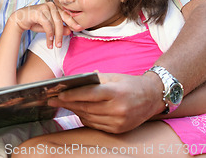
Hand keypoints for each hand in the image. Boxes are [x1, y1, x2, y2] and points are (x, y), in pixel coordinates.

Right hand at [11, 2, 81, 48]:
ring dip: (54, 37)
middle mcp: (50, 5)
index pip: (66, 15)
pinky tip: (49, 41)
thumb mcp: (48, 27)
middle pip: (60, 21)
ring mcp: (44, 7)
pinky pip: (47, 25)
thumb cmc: (34, 21)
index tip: (79, 28)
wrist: (19, 19)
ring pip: (54, 24)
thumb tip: (70, 31)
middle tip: (60, 45)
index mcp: (54, 7)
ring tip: (53, 45)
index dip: (73, 22)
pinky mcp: (38, 12)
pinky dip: (49, 34)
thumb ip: (59, 28)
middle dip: (60, 35)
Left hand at [48, 73, 164, 132]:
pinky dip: (85, 118)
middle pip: (86, 107)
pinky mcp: (118, 129)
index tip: (58, 94)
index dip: (72, 95)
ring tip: (63, 104)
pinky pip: (95, 125)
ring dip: (74, 110)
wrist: (152, 97)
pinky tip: (79, 111)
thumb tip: (71, 83)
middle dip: (67, 103)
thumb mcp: (112, 76)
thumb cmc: (129, 84)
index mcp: (116, 92)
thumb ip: (93, 80)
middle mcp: (118, 108)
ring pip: (89, 117)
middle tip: (53, 100)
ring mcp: (119, 121)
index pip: (89, 94)